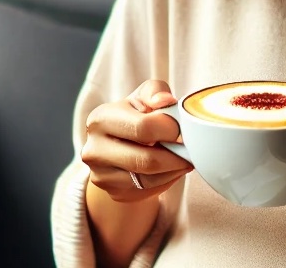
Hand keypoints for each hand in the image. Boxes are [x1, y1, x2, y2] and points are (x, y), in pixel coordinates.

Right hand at [82, 79, 191, 202]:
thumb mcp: (143, 96)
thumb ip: (155, 91)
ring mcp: (101, 176)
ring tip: (184, 157)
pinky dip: (167, 180)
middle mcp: (94, 150)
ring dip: (174, 170)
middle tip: (191, 148)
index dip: (170, 129)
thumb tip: (165, 100)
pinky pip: (149, 191)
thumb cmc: (136, 115)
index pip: (143, 128)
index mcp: (100, 119)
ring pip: (149, 180)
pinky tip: (172, 168)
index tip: (182, 128)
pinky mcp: (114, 194)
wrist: (120, 144)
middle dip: (176, 155)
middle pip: (146, 160)